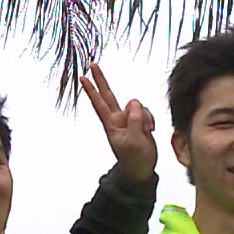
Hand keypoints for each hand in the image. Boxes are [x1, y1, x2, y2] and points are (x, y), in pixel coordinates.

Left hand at [80, 63, 155, 180]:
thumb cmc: (134, 159)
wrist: (142, 169)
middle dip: (101, 79)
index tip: (83, 77)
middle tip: (92, 64)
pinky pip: (145, 111)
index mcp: (111, 124)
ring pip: (136, 105)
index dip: (91, 90)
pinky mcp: (139, 121)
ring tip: (146, 131)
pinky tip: (150, 130)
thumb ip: (134, 121)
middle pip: (108, 95)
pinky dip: (150, 119)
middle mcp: (118, 119)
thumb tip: (133, 103)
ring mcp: (128, 119)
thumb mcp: (134, 142)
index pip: (99, 103)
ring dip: (144, 115)